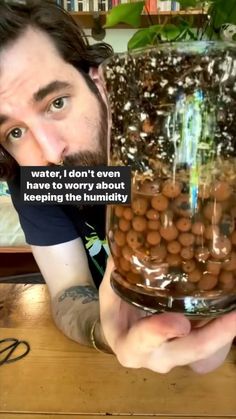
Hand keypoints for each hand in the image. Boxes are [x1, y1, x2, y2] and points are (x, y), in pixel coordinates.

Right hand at [99, 257, 235, 373]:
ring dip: (227, 332)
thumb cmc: (115, 312)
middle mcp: (156, 357)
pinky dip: (225, 327)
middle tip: (235, 315)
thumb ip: (116, 272)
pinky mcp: (192, 348)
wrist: (124, 331)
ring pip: (207, 350)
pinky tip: (233, 307)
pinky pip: (213, 344)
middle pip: (188, 351)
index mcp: (129, 346)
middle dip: (215, 335)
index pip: (141, 343)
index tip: (181, 322)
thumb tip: (126, 243)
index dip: (159, 332)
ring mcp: (178, 356)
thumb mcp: (109, 293)